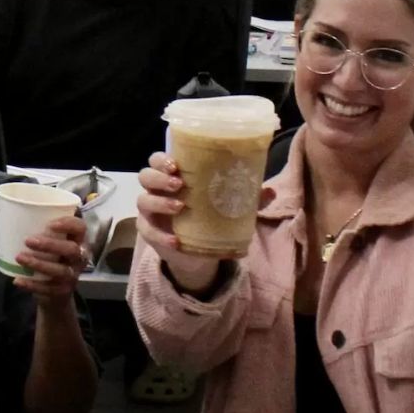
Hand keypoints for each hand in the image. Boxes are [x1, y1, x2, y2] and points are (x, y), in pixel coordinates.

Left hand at [13, 213, 87, 302]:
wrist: (54, 291)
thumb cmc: (48, 257)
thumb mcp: (47, 241)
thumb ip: (33, 226)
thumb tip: (2, 208)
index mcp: (77, 240)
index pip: (80, 228)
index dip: (68, 224)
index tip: (50, 224)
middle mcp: (79, 258)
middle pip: (71, 249)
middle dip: (50, 244)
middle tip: (28, 240)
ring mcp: (72, 275)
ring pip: (60, 270)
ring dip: (38, 263)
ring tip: (19, 257)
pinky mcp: (63, 291)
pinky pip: (48, 288)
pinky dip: (32, 285)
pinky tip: (17, 280)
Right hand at [135, 153, 270, 293]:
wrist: (198, 252)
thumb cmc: (209, 218)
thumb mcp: (229, 208)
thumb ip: (247, 198)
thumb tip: (270, 190)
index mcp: (172, 177)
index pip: (157, 160)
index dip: (162, 159)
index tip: (176, 164)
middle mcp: (157, 190)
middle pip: (146, 176)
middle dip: (159, 177)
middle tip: (179, 183)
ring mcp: (150, 211)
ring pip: (143, 200)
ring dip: (160, 202)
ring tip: (180, 207)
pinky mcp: (149, 232)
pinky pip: (148, 231)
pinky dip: (160, 235)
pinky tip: (175, 240)